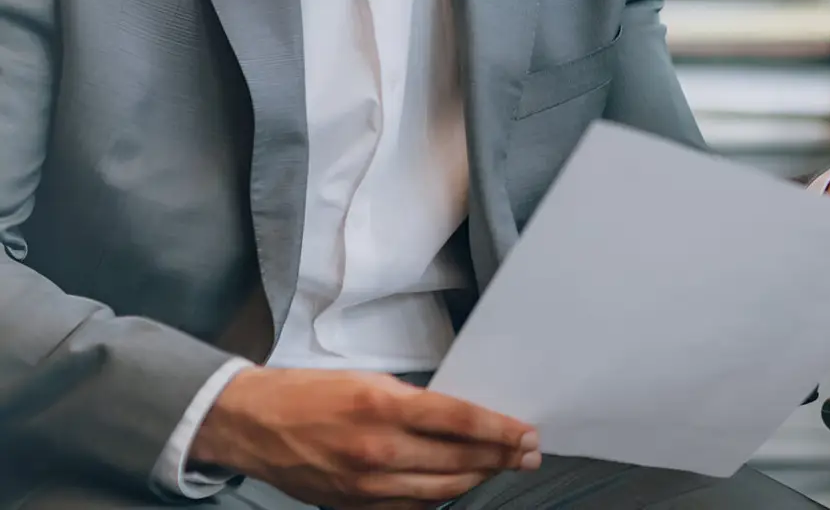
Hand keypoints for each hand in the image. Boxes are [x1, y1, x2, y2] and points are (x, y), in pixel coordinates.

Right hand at [190, 367, 537, 507]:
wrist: (253, 424)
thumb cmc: (310, 393)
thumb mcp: (370, 380)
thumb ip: (415, 402)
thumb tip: (460, 419)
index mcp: (384, 408)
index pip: (461, 421)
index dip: (501, 430)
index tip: (528, 434)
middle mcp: (379, 450)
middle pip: (459, 460)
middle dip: (501, 458)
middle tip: (529, 454)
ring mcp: (366, 486)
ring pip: (441, 490)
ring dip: (477, 480)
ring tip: (501, 469)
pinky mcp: (353, 507)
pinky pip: (410, 509)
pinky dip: (439, 499)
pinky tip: (457, 487)